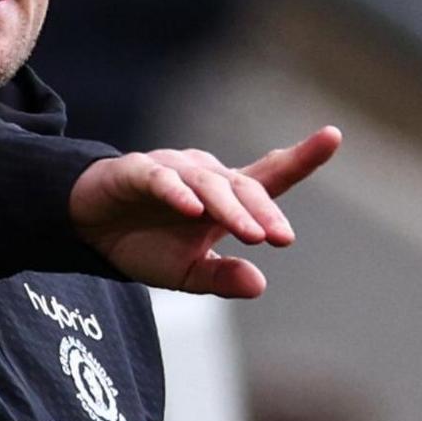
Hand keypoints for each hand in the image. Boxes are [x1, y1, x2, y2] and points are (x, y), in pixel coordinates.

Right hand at [69, 127, 341, 297]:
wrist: (88, 230)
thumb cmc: (144, 243)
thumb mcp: (186, 274)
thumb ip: (220, 278)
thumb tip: (259, 285)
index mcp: (224, 199)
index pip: (269, 176)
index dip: (302, 157)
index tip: (333, 135)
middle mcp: (204, 177)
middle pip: (244, 187)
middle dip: (265, 212)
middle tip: (281, 239)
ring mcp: (171, 171)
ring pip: (208, 184)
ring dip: (231, 209)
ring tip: (249, 234)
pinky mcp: (135, 171)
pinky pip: (160, 178)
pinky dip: (176, 191)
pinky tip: (190, 208)